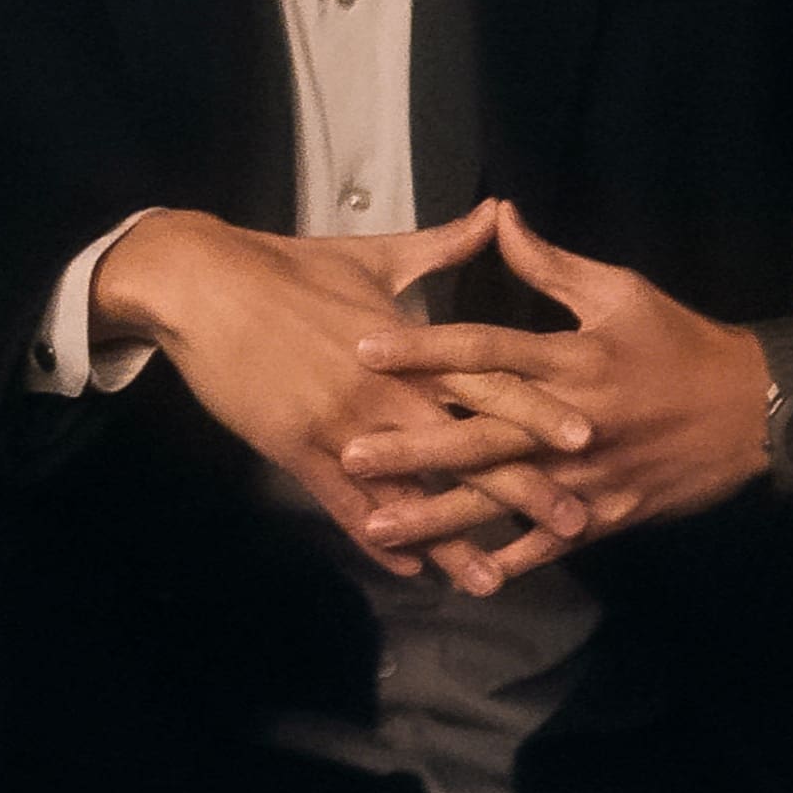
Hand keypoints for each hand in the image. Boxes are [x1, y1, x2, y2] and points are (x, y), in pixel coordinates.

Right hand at [94, 199, 597, 594]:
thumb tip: (498, 212)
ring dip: (454, 538)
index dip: (539, 412)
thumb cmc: (288, 266)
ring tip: (496, 579)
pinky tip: (410, 566)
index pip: (487, 381)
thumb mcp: (373, 253)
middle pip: (466, 446)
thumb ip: (444, 245)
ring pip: (410, 491)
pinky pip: (344, 504)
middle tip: (574, 524)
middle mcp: (383, 388)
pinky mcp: (295, 448)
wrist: (203, 285)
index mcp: (408, 343)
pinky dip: (379, 536)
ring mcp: (340, 424)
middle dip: (521, 488)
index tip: (589, 439)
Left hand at [335, 205, 792, 574]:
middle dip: (411, 448)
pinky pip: (550, 542)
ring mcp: (588, 475)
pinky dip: (507, 560)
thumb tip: (498, 214)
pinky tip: (459, 575)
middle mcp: (571, 421)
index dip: (422, 349)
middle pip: (479, 435)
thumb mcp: (621, 291)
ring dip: (438, 516)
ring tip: (377, 525)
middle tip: (348, 454)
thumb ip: (551, 264)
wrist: (759, 411)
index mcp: (572, 359)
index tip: (362, 349)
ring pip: (502, 499)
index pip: (484, 350)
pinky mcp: (607, 513)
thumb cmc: (682, 343)